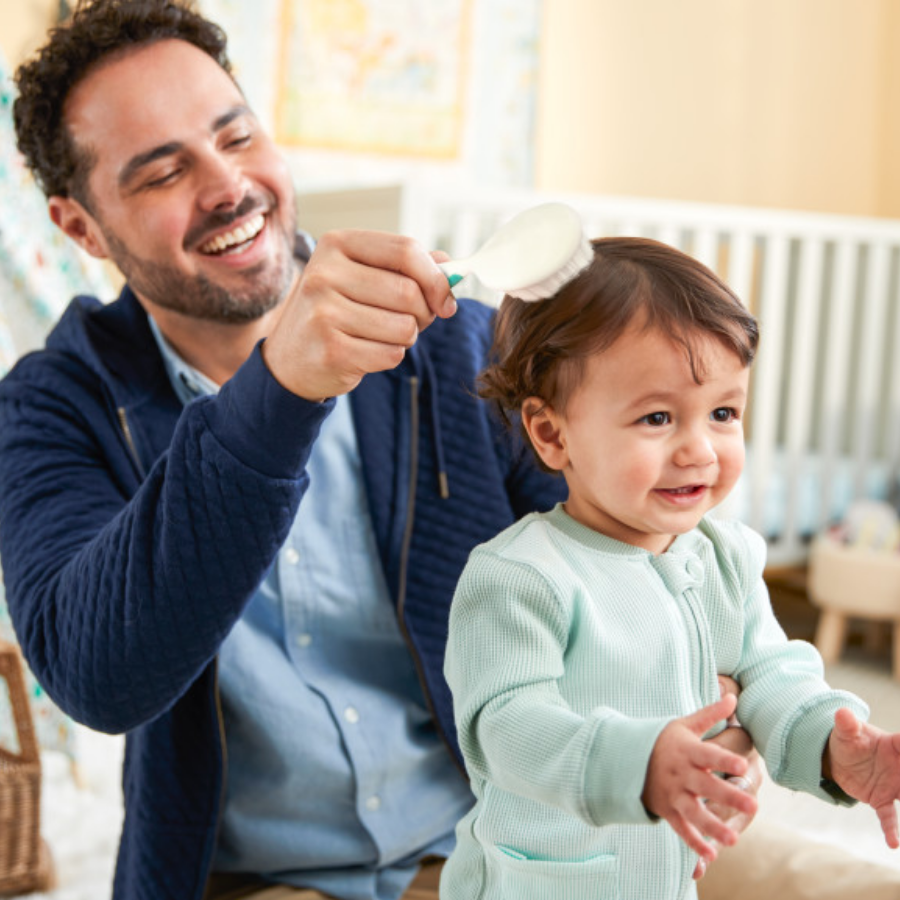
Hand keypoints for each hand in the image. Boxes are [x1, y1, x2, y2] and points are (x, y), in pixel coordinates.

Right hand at [262, 230, 456, 400]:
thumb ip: (406, 266)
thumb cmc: (337, 312)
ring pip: (404, 327)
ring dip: (406, 338)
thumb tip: (451, 266)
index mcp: (337, 244)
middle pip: (409, 292)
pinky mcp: (331, 350)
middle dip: (423, 314)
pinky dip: (390, 357)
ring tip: (381, 336)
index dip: (436, 278)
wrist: (292, 359)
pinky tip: (367, 353)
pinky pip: (391, 354)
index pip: (405, 250)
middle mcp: (325, 273)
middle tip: (412, 322)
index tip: (446, 300)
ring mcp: (324, 312)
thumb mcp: (363, 277)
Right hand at [642, 694, 757, 864]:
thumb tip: (734, 697)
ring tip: (734, 840)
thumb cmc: (664, 739)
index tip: (742, 765)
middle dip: (729, 796)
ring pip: (694, 812)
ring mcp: (673, 793)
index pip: (708, 754)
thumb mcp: (684, 724)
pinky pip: (680, 828)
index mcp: (687, 750)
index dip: (724, 760)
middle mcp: (681, 773)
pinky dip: (693, 842)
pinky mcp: (668, 810)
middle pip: (706, 786)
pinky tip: (710, 855)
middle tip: (753, 806)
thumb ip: (711, 714)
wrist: (627, 757)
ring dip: (712, 826)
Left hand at [826, 707, 899, 847]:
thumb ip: (847, 724)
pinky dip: (892, 829)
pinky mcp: (882, 800)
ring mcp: (894, 786)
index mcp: (895, 745)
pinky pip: (890, 816)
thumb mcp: (845, 731)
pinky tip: (894, 843)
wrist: (838, 758)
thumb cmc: (848, 739)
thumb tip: (842, 712)